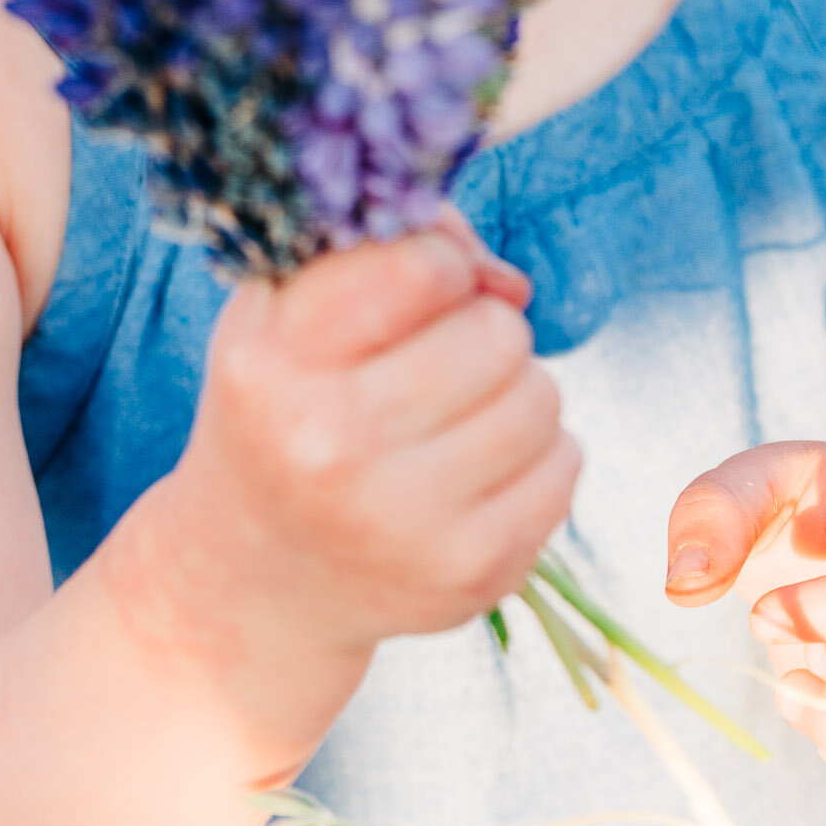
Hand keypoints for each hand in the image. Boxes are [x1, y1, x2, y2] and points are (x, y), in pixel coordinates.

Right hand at [134, 214, 579, 723]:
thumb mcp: (285, 308)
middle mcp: (330, 445)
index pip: (421, 266)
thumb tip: (510, 284)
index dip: (441, 263)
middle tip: (439, 361)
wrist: (261, 576)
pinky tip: (480, 471)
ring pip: (540, 397)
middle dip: (482, 329)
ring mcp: (404, 520)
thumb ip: (386, 248)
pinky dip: (539, 455)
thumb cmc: (284, 408)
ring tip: (458, 417)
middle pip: (495, 332)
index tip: (421, 288)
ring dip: (515, 392)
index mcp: (275, 362)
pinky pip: (565, 466)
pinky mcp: (471, 572)